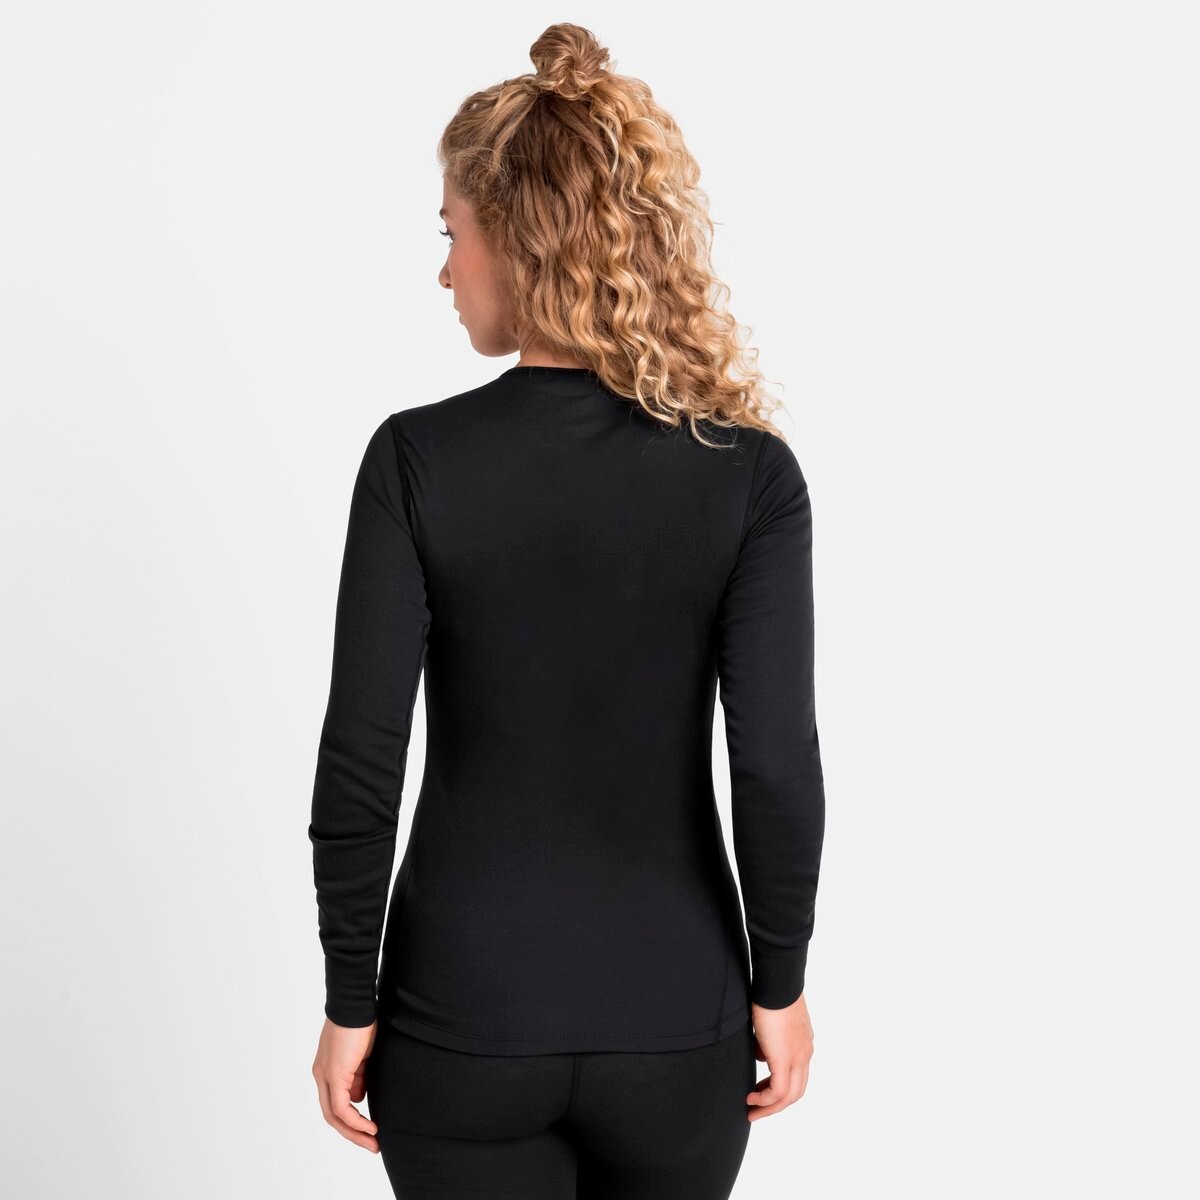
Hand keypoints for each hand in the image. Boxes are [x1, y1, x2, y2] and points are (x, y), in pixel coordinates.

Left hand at [312, 1017, 379, 1151]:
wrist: (355, 1004)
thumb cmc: (361, 1021)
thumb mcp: (361, 1054)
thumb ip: (358, 1074)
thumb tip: (360, 1095)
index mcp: (327, 1069)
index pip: (335, 1102)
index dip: (351, 1118)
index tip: (369, 1128)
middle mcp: (321, 1075)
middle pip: (332, 1115)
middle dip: (353, 1133)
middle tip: (371, 1144)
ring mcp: (325, 1076)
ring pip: (335, 1116)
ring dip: (355, 1132)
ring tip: (373, 1142)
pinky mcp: (334, 1075)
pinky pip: (342, 1108)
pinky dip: (356, 1121)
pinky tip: (370, 1127)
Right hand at [746, 990, 813, 1121]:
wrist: (777, 983)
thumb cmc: (770, 994)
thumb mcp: (770, 1022)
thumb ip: (768, 1040)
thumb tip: (761, 1053)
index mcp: (803, 1044)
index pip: (796, 1075)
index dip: (779, 1088)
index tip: (761, 1091)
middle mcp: (805, 1054)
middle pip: (796, 1091)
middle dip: (775, 1105)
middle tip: (756, 1109)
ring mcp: (798, 1057)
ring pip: (790, 1095)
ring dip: (770, 1107)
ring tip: (752, 1110)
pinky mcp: (786, 1059)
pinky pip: (779, 1091)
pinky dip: (765, 1099)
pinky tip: (752, 1098)